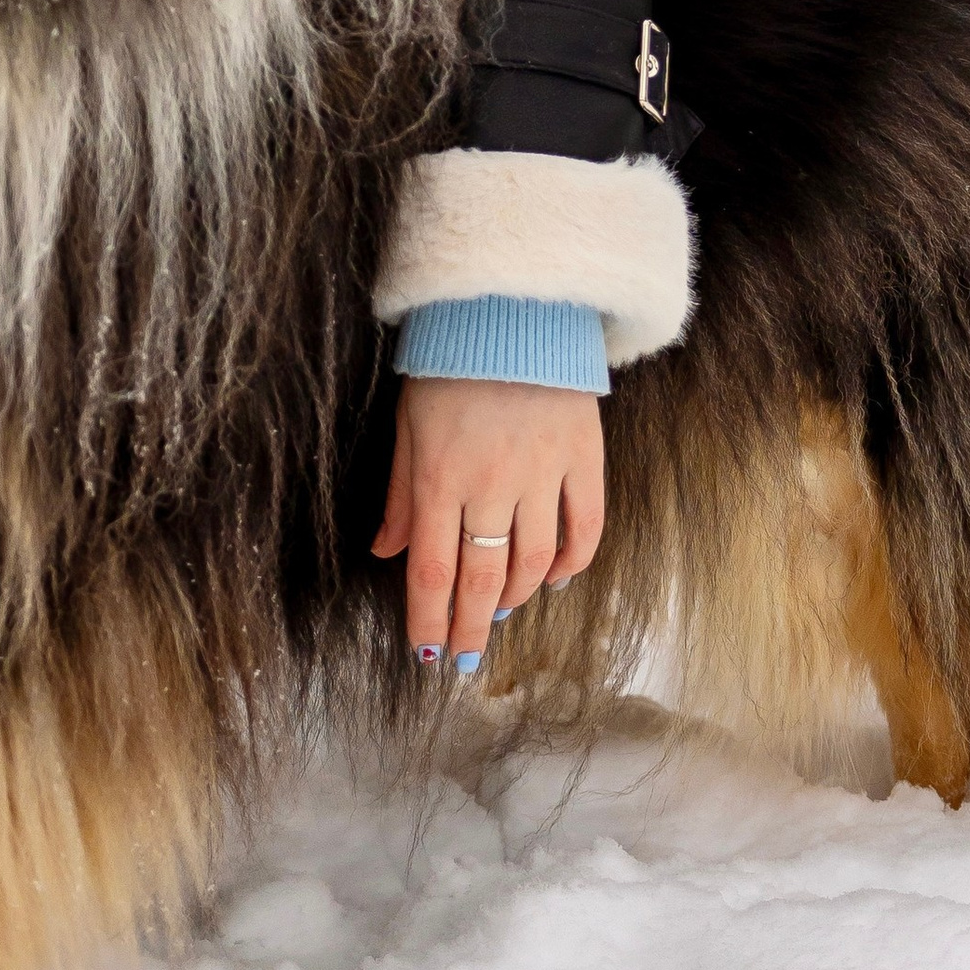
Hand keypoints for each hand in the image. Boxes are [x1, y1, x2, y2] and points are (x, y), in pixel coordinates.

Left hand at [371, 376, 604, 672]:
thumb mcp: (408, 423)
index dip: (429, 622)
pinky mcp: (583, 457)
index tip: (427, 656)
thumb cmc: (448, 364)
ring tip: (497, 614)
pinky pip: (584, 527)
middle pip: (481, 578)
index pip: (433, 571)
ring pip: (532, 562)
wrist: (511, 308)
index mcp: (439, 476)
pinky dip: (572, 564)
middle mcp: (491, 484)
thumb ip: (401, 494)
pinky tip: (556, 580)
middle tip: (464, 661)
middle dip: (469, 628)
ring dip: (514, 598)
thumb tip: (385, 551)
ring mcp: (542, 473)